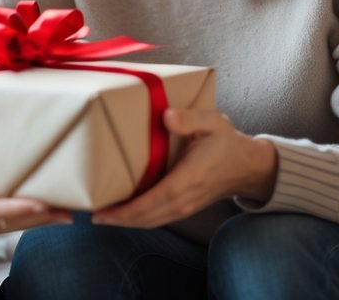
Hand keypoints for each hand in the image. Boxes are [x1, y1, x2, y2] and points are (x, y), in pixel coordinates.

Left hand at [91, 108, 276, 228]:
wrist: (247, 166)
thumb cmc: (226, 142)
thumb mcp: (213, 122)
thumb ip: (190, 119)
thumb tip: (166, 117)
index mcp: (188, 179)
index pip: (152, 202)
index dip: (125, 211)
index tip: (101, 212)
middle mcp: (185, 199)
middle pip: (146, 217)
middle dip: (118, 219)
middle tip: (91, 213)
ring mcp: (185, 207)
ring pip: (150, 221)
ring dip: (126, 221)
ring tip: (102, 215)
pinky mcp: (184, 208)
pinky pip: (157, 218)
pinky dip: (138, 219)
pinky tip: (124, 212)